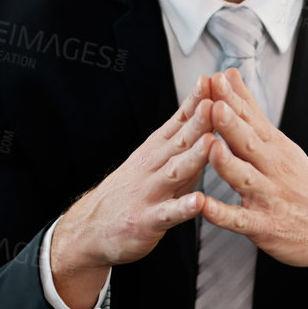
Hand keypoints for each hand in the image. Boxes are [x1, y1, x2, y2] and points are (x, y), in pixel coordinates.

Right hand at [49, 75, 215, 308]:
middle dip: (199, 121)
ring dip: (194, 157)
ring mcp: (149, 193)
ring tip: (212, 142)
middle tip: (217, 101)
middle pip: (179, 140)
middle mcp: (152, 166)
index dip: (196, 101)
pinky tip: (199, 202)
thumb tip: (211, 117)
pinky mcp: (147, 220)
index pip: (178, 121)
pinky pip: (168, 213)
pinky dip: (183, 208)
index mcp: (156, 150)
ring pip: (175, 172)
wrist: (90, 228)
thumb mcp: (153, 161)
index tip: (213, 80)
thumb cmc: (130, 192)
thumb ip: (181, 143)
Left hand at [196, 69, 307, 308]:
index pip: (252, 119)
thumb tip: (232, 76)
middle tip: (215, 105)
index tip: (216, 80)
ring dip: (227, 163)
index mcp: (275, 148)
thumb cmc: (302, 183)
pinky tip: (205, 206)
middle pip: (249, 143)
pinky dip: (222, 214)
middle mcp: (272, 169)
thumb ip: (251, 111)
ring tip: (212, 147)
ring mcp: (268, 197)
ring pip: (244, 179)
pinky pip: (239, 219)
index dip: (233, 100)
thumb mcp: (282, 144)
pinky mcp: (263, 225)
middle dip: (231, 125)